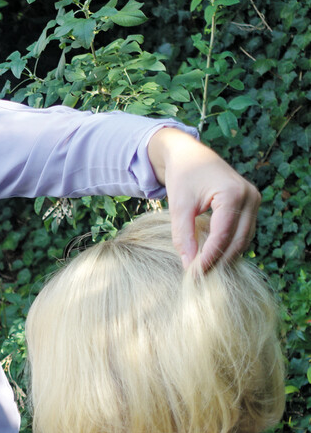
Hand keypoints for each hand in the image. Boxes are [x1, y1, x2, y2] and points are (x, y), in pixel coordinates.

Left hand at [148, 127, 259, 270]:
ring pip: (243, 239)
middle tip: (199, 278)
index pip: (223, 235)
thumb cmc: (182, 176)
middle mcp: (250, 197)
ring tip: (205, 271)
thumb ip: (183, 235)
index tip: (193, 274)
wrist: (189, 155)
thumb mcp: (178, 206)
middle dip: (219, 261)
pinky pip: (242, 231)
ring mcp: (253, 201)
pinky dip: (229, 245)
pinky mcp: (249, 205)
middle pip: (238, 240)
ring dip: (226, 256)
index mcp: (234, 194)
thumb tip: (188, 265)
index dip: (209, 257)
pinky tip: (213, 257)